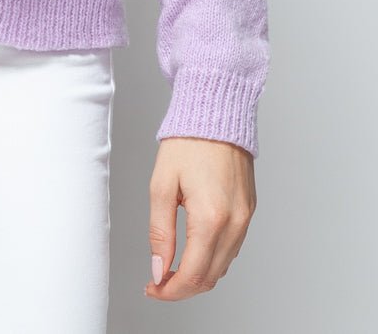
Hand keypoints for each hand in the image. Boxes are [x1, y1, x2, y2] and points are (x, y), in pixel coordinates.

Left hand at [145, 136, 255, 300]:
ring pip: (223, 266)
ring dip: (198, 275)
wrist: (217, 112)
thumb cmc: (187, 142)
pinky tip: (194, 251)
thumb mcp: (161, 186)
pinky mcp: (249, 210)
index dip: (170, 290)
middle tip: (158, 281)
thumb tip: (159, 269)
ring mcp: (245, 218)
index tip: (153, 288)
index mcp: (211, 218)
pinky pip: (233, 248)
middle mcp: (234, 223)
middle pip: (210, 277)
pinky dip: (213, 258)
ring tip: (172, 267)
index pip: (192, 275)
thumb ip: (160, 233)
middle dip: (182, 287)